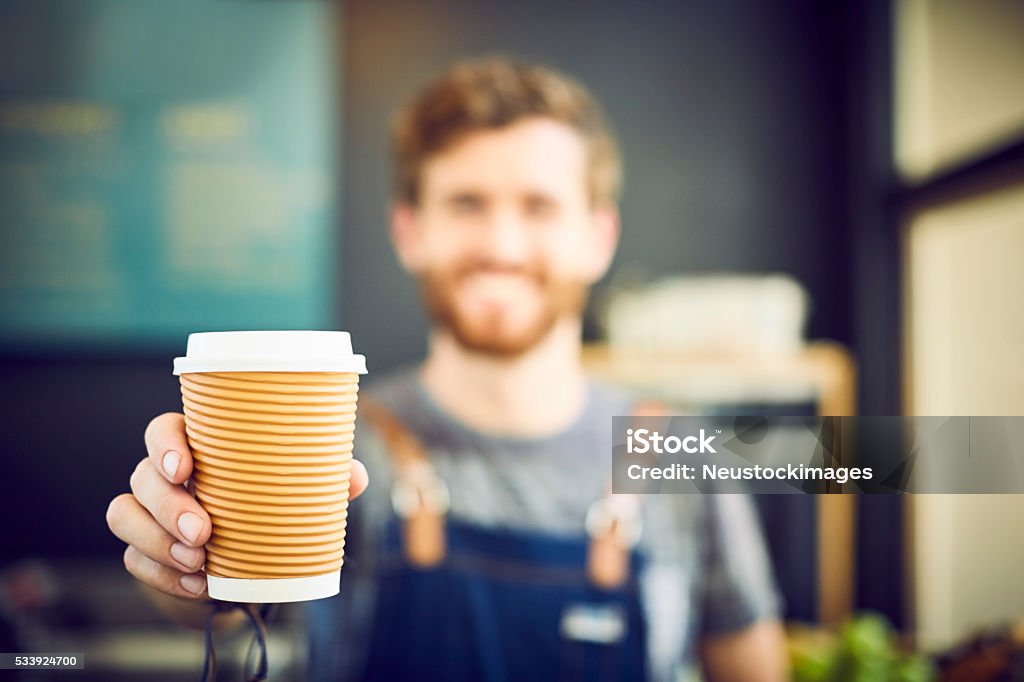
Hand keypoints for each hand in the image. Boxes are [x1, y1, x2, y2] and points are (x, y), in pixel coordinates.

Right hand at [106, 412, 368, 599]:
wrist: (250, 561)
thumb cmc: (269, 506)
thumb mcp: (298, 490)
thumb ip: (325, 478)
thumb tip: (354, 477)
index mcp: (196, 447)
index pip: (161, 430)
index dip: (164, 444)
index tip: (185, 466)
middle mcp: (162, 476)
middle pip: (141, 476)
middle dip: (168, 505)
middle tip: (204, 531)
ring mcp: (147, 514)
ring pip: (124, 515)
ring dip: (157, 540)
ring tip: (198, 561)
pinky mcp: (143, 552)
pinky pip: (133, 560)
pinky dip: (161, 575)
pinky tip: (195, 584)